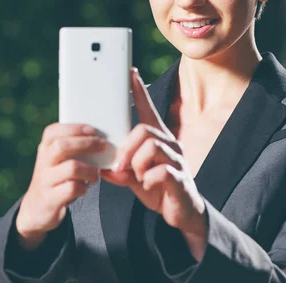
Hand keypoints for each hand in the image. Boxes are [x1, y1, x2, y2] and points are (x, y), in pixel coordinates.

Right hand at [15, 123, 104, 248]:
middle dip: (86, 143)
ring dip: (90, 170)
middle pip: (62, 146)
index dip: (74, 128)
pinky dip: (83, 188)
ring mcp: (45, 181)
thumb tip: (100, 139)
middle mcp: (43, 163)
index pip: (52, 131)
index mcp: (44, 149)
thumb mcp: (58, 161)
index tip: (92, 129)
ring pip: (71, 167)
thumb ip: (72, 149)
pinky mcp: (50, 198)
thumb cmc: (56, 179)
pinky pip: (72, 188)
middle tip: (102, 145)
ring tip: (95, 175)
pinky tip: (84, 189)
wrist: (36, 209)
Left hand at [100, 69, 206, 238]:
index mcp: (157, 140)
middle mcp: (169, 144)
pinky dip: (148, 179)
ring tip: (138, 178)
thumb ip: (120, 169)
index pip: (147, 110)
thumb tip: (103, 168)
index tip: (130, 72)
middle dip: (126, 148)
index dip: (139, 91)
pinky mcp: (180, 177)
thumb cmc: (158, 189)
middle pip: (143, 130)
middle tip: (119, 167)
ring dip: (136, 164)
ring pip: (151, 147)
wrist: (182, 213)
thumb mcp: (134, 177)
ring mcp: (176, 159)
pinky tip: (149, 186)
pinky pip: (161, 170)